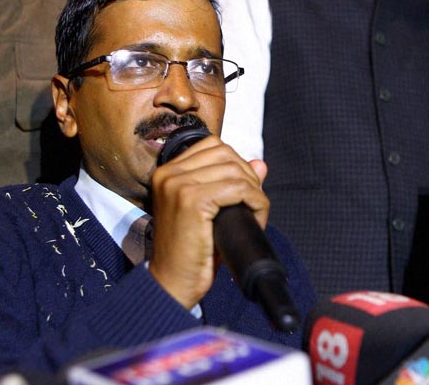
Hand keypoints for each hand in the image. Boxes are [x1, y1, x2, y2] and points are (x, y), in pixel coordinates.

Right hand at [147, 135, 269, 309]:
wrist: (172, 283)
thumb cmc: (192, 250)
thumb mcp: (213, 211)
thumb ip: (233, 183)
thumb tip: (260, 164)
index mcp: (168, 171)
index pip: (213, 146)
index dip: (237, 165)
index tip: (245, 191)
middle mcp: (168, 173)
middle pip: (226, 154)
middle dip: (248, 177)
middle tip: (253, 204)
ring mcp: (178, 185)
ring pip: (235, 171)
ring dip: (254, 192)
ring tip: (254, 214)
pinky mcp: (191, 201)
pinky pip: (238, 189)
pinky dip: (255, 201)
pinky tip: (255, 218)